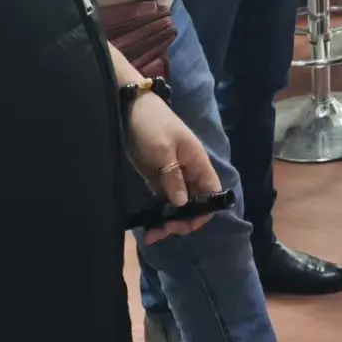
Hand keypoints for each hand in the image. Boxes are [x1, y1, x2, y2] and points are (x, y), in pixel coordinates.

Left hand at [125, 92, 223, 245]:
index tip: (182, 224)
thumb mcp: (163, 151)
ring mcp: (172, 174)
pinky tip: (147, 223)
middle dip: (181, 221)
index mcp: (198, 163)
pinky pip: (162, 199)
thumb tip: (183, 205)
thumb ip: (173, 178)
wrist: (130, 107)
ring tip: (150, 234)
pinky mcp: (156, 176)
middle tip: (159, 232)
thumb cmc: (152, 125)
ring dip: (167, 220)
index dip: (203, 212)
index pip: (211, 193)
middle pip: (194, 203)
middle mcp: (188, 172)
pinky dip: (157, 212)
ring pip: (177, 204)